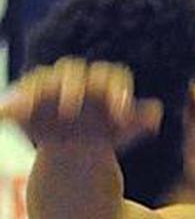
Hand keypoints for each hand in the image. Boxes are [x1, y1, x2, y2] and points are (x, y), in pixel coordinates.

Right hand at [0, 58, 162, 149]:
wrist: (78, 147)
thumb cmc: (106, 132)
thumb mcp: (124, 130)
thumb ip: (139, 119)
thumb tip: (155, 113)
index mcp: (102, 82)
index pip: (111, 76)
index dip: (117, 92)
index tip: (122, 114)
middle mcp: (75, 79)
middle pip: (73, 71)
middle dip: (72, 87)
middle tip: (71, 108)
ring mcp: (48, 88)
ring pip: (40, 81)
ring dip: (32, 92)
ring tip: (24, 106)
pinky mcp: (25, 102)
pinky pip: (13, 101)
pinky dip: (6, 106)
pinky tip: (0, 115)